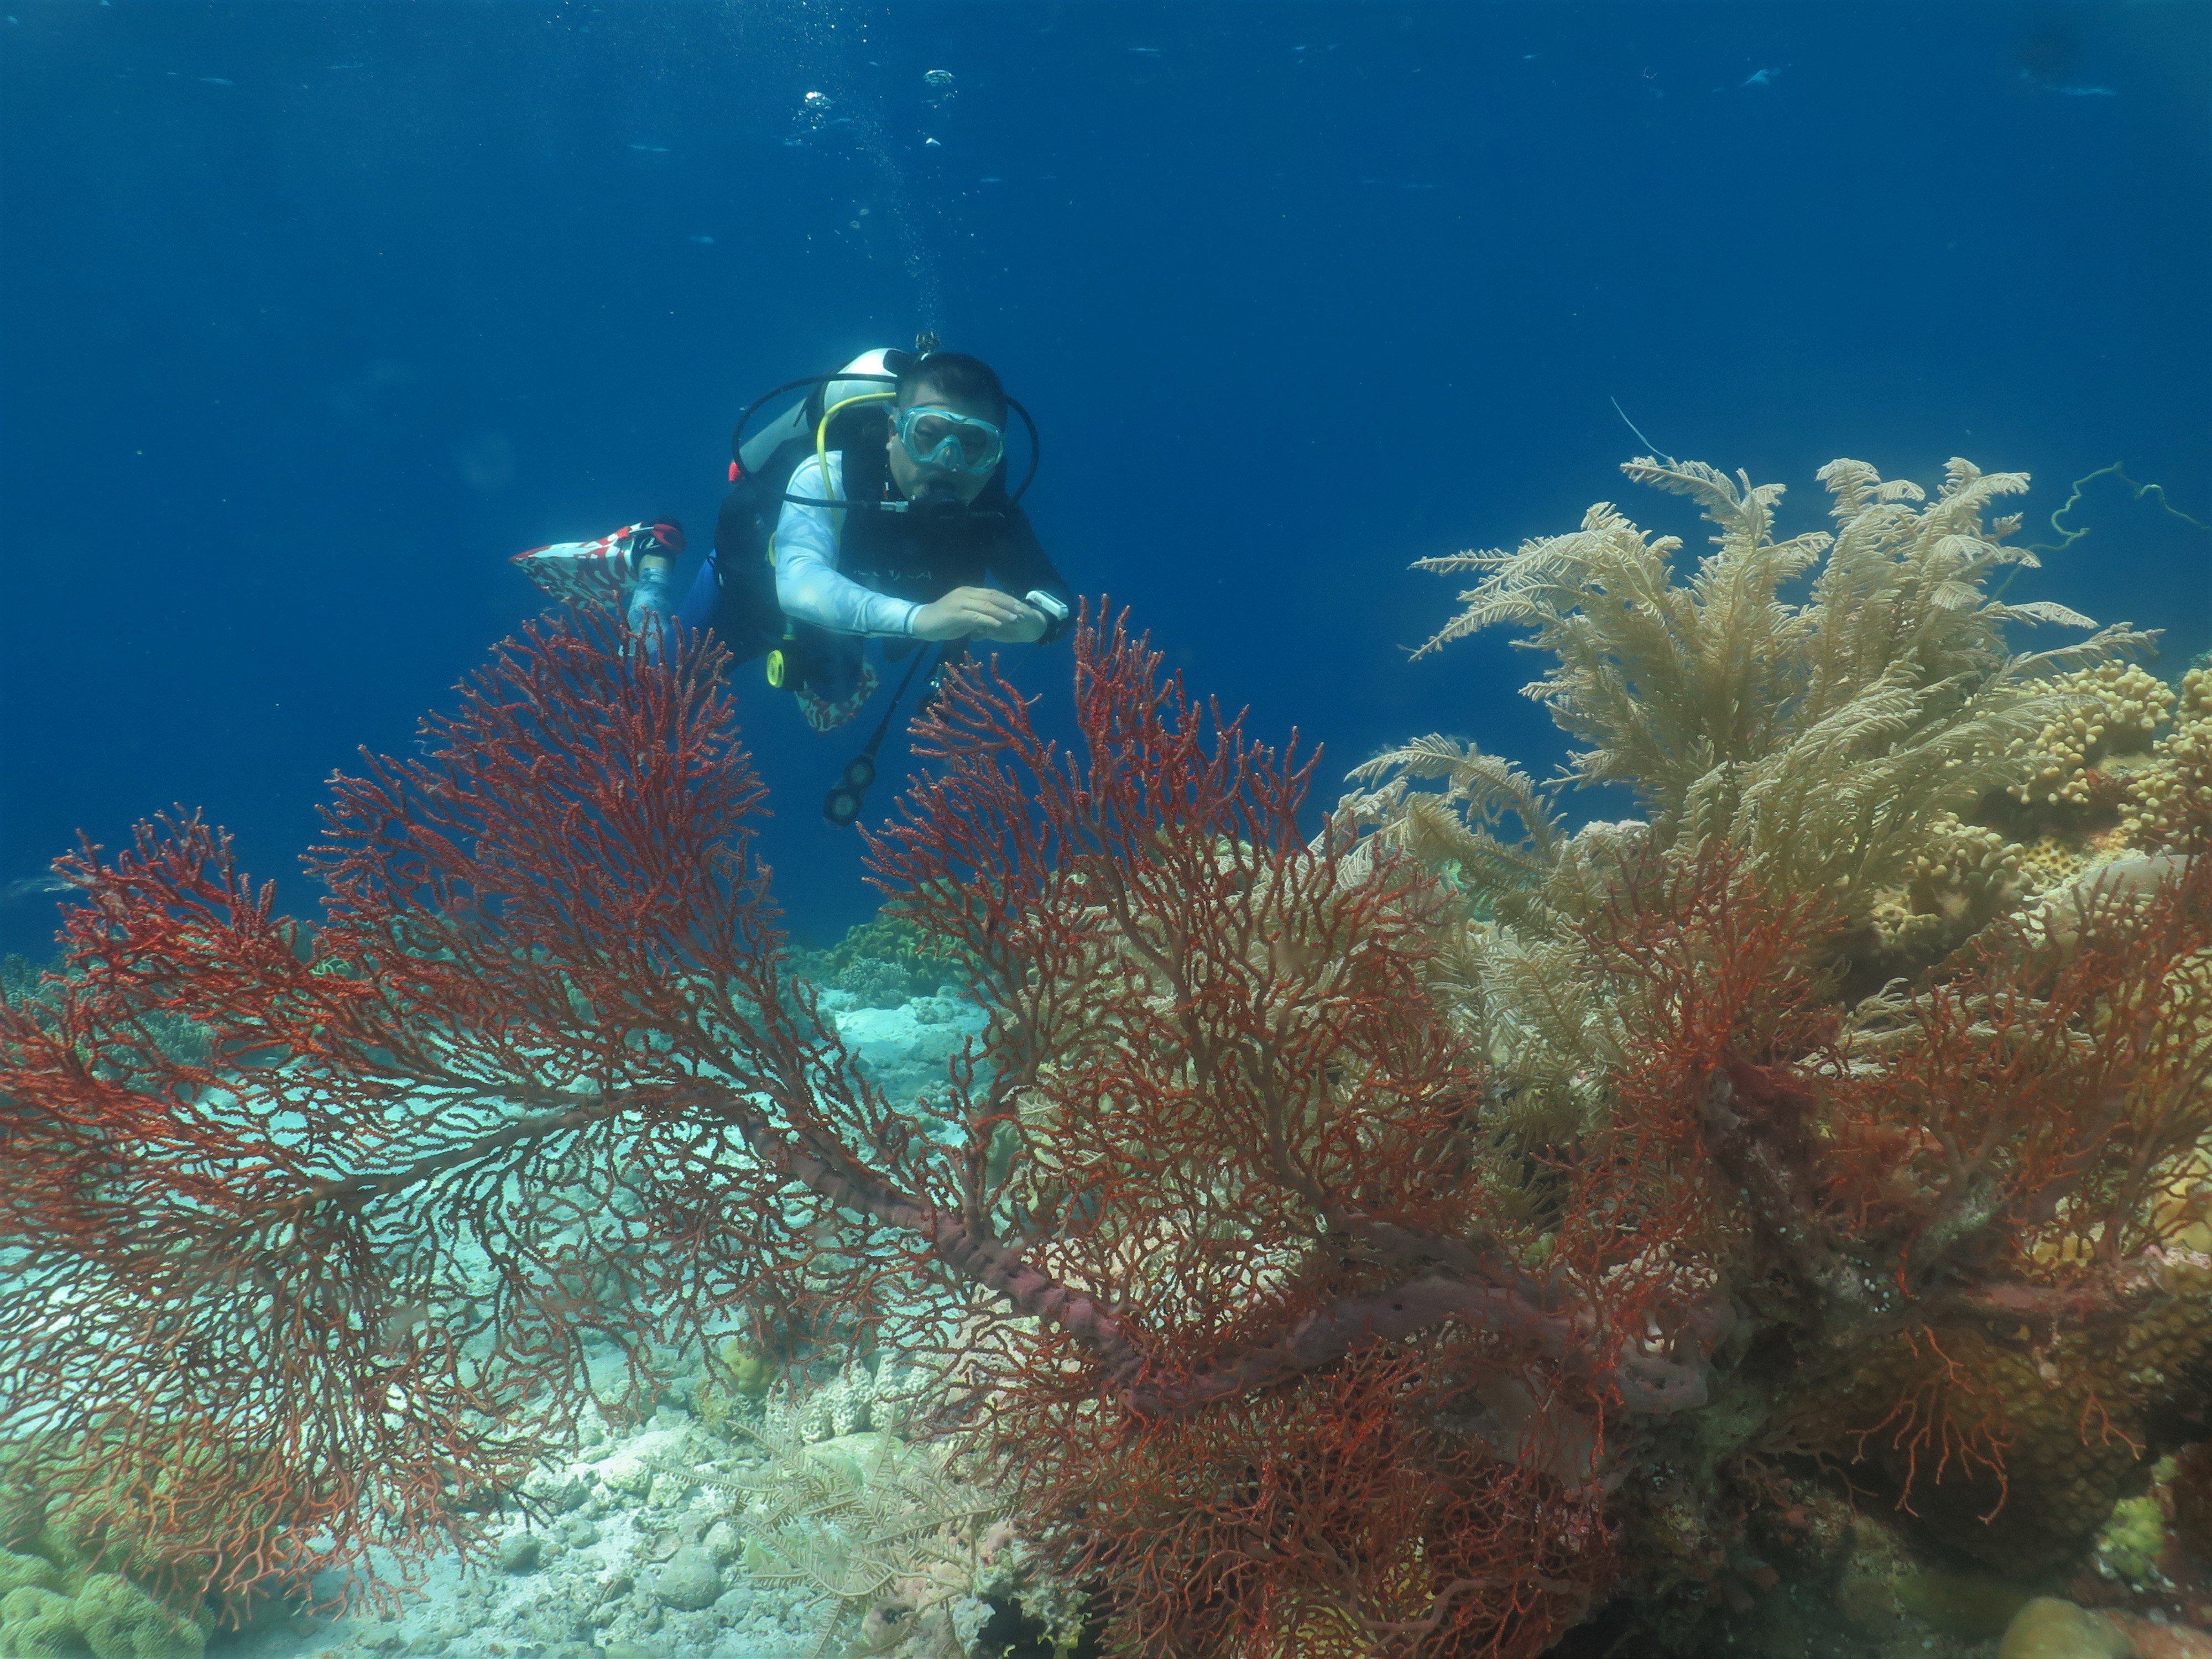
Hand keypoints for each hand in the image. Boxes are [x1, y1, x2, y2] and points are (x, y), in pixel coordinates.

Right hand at [911, 586, 1042, 642]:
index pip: (992, 593)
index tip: (1020, 606)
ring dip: (1002, 613)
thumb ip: (977, 615)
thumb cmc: (942, 621)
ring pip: (986, 606)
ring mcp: (960, 602)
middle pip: (992, 597)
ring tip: (1015, 619)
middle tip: (1022, 612)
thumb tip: (991, 621)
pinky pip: (977, 616)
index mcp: (968, 591)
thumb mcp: (963, 616)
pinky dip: (989, 621)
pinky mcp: (956, 613)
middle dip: (1009, 605)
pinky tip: (999, 625)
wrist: (922, 623)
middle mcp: (966, 593)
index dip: (1007, 599)